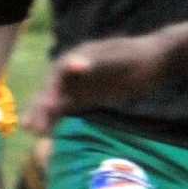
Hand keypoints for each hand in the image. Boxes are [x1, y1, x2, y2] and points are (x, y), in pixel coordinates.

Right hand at [25, 34, 169, 131]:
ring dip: (44, 116)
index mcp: (75, 58)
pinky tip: (48, 132)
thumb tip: (73, 64)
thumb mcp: (117, 57)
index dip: (50, 91)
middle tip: (33, 126)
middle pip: (51, 91)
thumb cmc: (136, 56)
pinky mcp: (84, 98)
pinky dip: (57, 120)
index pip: (57, 76)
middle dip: (41, 108)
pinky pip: (66, 110)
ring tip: (35, 132)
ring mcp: (77, 86)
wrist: (154, 61)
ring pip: (55, 102)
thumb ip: (94, 61)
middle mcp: (70, 73)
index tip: (47, 106)